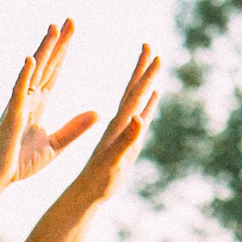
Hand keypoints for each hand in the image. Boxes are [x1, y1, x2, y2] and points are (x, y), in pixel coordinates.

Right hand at [0, 21, 98, 190]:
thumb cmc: (20, 162)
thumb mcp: (55, 145)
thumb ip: (74, 128)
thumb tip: (98, 113)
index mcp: (38, 103)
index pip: (54, 71)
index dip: (64, 52)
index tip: (73, 32)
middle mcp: (28, 98)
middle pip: (47, 64)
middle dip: (58, 42)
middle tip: (70, 20)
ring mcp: (18, 104)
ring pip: (34, 71)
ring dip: (44, 50)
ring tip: (54, 28)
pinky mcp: (11, 115)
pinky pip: (18, 91)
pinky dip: (24, 75)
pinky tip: (31, 59)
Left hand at [75, 42, 160, 188]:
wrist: (87, 195)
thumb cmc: (100, 180)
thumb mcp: (114, 160)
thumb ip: (128, 139)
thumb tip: (138, 116)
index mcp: (117, 125)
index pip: (132, 93)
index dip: (143, 73)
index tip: (152, 52)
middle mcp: (121, 125)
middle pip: (134, 91)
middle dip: (143, 70)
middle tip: (151, 47)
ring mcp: (125, 132)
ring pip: (136, 102)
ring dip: (146, 83)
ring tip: (154, 67)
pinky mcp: (127, 141)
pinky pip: (140, 118)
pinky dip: (148, 105)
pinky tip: (154, 96)